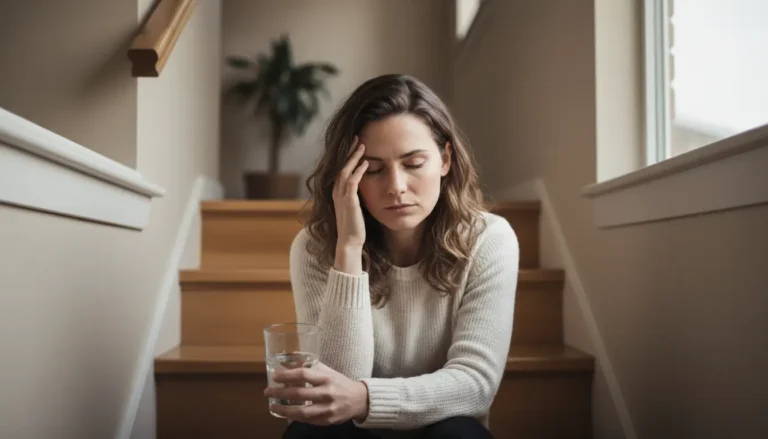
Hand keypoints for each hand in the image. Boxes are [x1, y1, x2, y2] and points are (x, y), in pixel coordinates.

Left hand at [265, 362, 368, 424]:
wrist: (358, 400)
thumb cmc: (339, 382)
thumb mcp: (326, 371)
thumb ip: (308, 367)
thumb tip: (285, 364)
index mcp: (326, 377)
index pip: (303, 374)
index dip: (286, 375)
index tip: (275, 376)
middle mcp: (327, 393)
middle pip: (299, 394)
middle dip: (280, 393)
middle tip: (268, 392)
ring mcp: (327, 408)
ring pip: (301, 412)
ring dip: (284, 410)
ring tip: (273, 407)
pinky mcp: (327, 420)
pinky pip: (307, 420)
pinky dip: (294, 417)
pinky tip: (286, 414)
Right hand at [333, 137, 367, 273]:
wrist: (350, 242)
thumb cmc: (355, 227)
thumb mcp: (356, 207)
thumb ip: (357, 196)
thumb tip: (366, 187)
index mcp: (338, 193)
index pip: (341, 169)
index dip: (348, 156)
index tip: (356, 145)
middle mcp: (337, 192)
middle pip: (341, 166)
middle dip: (349, 151)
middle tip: (357, 138)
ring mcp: (341, 196)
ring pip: (345, 171)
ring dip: (354, 157)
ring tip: (362, 145)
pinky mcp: (349, 202)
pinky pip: (352, 182)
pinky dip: (359, 171)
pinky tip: (366, 163)